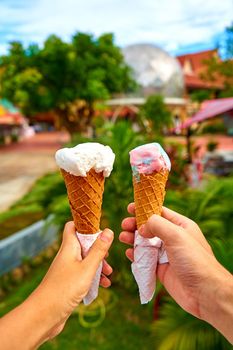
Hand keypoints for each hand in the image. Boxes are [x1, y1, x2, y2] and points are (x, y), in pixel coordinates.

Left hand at [0, 222, 113, 348]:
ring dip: (98, 264)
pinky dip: (94, 277)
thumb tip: (108, 231)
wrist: (44, 315)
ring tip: (109, 273)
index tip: (101, 231)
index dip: (87, 225)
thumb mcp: (87, 268)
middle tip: (107, 256)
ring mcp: (67, 269)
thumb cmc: (65, 289)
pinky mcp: (69, 282)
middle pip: (84, 243)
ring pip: (86, 260)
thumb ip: (99, 250)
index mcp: (69, 247)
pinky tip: (104, 285)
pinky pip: (84, 274)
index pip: (74, 226)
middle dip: (98, 248)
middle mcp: (67, 255)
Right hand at [120, 203, 232, 343]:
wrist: (204, 293)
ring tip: (123, 237)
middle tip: (124, 225)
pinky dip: (136, 255)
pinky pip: (145, 259)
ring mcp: (167, 254)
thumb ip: (157, 225)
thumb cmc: (194, 260)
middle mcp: (173, 239)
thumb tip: (142, 227)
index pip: (160, 212)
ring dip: (133, 239)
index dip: (144, 209)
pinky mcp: (161, 269)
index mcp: (181, 226)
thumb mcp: (176, 235)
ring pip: (146, 243)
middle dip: (136, 225)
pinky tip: (129, 252)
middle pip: (150, 227)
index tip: (130, 208)